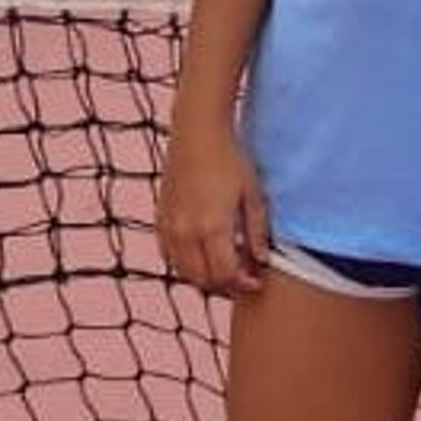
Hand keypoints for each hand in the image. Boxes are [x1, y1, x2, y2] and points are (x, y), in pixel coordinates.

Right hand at [156, 123, 270, 296]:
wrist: (197, 135)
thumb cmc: (230, 160)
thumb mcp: (253, 194)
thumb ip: (256, 230)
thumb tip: (261, 260)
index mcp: (212, 227)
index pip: (224, 274)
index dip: (241, 284)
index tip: (256, 282)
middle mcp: (185, 233)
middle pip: (201, 279)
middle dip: (224, 286)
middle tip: (243, 279)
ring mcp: (168, 228)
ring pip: (182, 271)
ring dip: (203, 278)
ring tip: (225, 269)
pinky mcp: (159, 220)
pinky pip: (169, 256)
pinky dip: (185, 264)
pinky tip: (203, 255)